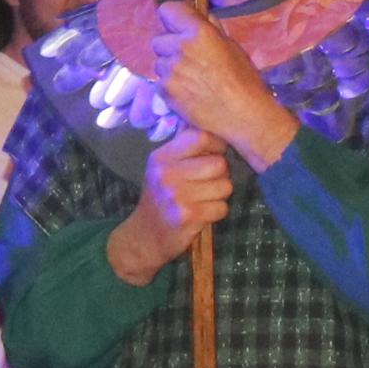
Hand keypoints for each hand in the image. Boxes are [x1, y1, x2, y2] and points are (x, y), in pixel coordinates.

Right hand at [108, 130, 234, 285]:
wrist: (143, 237)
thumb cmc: (159, 199)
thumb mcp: (162, 169)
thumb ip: (184, 149)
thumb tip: (216, 130)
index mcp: (162, 158)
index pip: (201, 137)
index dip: (217, 145)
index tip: (215, 154)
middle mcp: (167, 174)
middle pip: (219, 163)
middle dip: (221, 174)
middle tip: (209, 182)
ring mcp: (177, 196)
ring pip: (225, 186)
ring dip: (220, 194)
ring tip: (204, 199)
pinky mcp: (188, 217)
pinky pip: (222, 207)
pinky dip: (217, 212)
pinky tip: (203, 213)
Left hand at [147, 0, 298, 167]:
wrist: (243, 116)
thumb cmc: (245, 80)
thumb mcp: (233, 47)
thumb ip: (212, 30)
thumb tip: (201, 18)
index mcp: (199, 32)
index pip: (168, 10)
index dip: (173, 19)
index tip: (179, 27)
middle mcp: (180, 48)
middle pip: (159, 40)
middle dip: (170, 47)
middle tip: (189, 60)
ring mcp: (170, 71)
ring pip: (159, 63)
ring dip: (170, 68)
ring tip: (191, 80)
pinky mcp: (165, 91)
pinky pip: (160, 83)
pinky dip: (170, 87)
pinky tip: (188, 94)